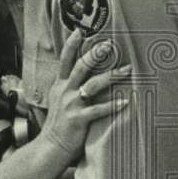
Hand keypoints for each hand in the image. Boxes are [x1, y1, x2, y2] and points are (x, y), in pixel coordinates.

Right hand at [39, 27, 131, 161]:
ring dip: (111, 76)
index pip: (65, 60)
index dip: (72, 44)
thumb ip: (68, 85)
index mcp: (60, 85)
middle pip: (81, 67)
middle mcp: (65, 91)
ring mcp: (71, 105)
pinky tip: (126, 101)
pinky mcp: (78, 119)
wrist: (50, 148)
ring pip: (92, 85)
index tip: (80, 30)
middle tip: (109, 44)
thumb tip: (82, 73)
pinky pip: (98, 110)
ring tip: (127, 70)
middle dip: (95, 54)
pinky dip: (113, 105)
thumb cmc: (60, 124)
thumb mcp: (59, 100)